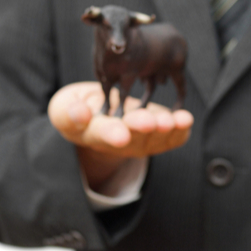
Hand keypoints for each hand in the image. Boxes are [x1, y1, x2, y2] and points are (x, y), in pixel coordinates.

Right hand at [48, 82, 193, 187]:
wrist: (101, 118)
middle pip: (132, 137)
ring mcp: (140, 142)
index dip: (111, 134)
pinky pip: (171, 138)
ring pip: (154, 138)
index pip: (101, 135)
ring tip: (171, 120)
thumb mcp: (65, 108)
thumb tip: (80, 113)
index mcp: (92, 134)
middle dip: (142, 128)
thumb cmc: (80, 108)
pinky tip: (185, 119)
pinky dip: (180, 130)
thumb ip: (69, 113)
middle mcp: (119, 142)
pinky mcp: (157, 137)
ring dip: (164, 129)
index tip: (121, 134)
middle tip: (149, 121)